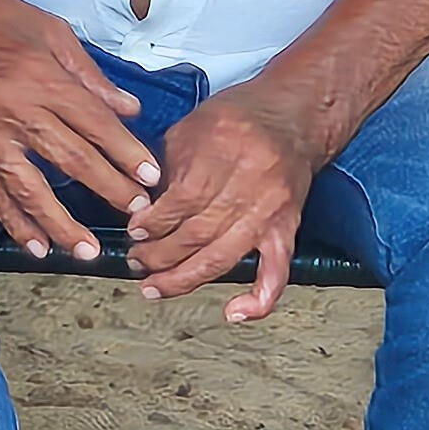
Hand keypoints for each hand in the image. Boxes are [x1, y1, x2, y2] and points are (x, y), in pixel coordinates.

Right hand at [0, 0, 159, 263]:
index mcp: (40, 77)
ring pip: (30, 189)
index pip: (94, 124)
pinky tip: (36, 245)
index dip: (126, 153)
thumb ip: (90, 75)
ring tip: (88, 250)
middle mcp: (14, 110)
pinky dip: (15, 222)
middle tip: (137, 214)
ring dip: (61, 224)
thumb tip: (127, 109)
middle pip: (71, 160)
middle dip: (109, 190)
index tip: (150, 176)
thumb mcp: (49, 30)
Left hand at [128, 85, 327, 318]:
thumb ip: (165, 166)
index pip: (181, 201)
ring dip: (185, 279)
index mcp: (223, 150)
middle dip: (159, 254)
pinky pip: (276, 272)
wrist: (294, 116)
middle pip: (197, 233)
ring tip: (155, 287)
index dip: (152, 223)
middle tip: (137, 261)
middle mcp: (250, 183)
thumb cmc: (238, 118)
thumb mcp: (192, 127)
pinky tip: (233, 313)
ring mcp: (270, 211)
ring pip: (223, 257)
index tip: (134, 232)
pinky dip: (258, 299)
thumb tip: (140, 208)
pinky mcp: (287, 229)